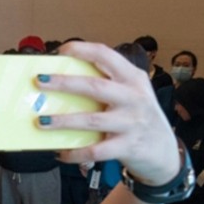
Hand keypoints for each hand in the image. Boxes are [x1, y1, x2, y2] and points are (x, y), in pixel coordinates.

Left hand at [37, 41, 179, 185]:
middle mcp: (133, 97)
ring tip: (41, 122)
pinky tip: (60, 153)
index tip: (60, 51)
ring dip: (63, 121)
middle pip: (94, 86)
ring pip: (91, 120)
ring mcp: (131, 122)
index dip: (82, 50)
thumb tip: (61, 83)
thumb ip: (106, 86)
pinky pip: (94, 151)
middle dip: (64, 82)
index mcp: (132, 78)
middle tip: (39, 81)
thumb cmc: (137, 119)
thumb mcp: (130, 94)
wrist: (164, 151)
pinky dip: (74, 153)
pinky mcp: (127, 146)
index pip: (106, 55)